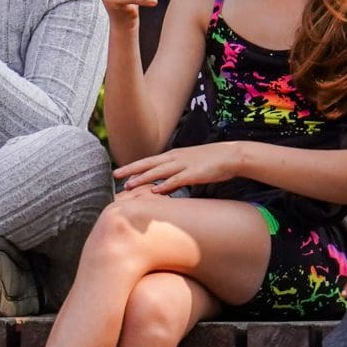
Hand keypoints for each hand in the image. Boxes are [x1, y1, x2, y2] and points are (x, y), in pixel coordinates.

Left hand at [113, 142, 244, 192]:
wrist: (231, 155)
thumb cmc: (211, 161)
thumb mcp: (189, 163)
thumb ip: (175, 172)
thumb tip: (164, 184)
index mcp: (174, 155)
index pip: (148, 161)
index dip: (133, 166)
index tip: (119, 172)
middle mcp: (175, 158)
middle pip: (148, 164)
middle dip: (131, 170)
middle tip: (115, 176)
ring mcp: (184, 165)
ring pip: (159, 172)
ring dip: (143, 179)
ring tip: (129, 186)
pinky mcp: (195, 173)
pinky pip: (177, 180)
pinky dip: (166, 185)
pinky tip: (156, 191)